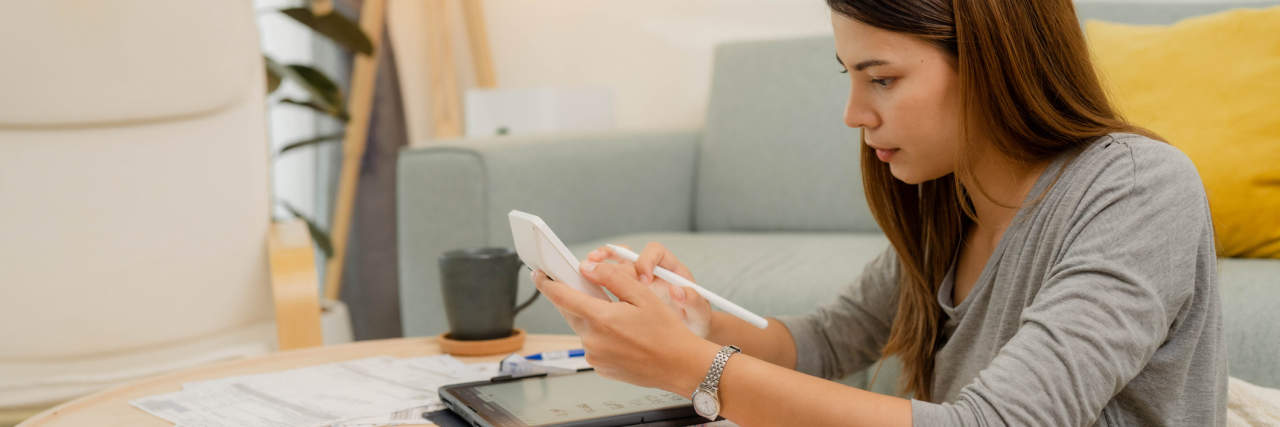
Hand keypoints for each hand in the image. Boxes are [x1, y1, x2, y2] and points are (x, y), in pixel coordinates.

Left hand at [532, 261, 718, 392]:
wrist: (680, 366)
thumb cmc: (667, 332)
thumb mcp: (643, 295)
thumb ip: (611, 278)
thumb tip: (586, 268)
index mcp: (600, 318)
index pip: (562, 296)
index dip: (547, 283)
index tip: (539, 274)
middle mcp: (592, 340)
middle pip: (570, 311)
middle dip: (575, 298)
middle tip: (590, 288)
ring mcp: (595, 356)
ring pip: (583, 328)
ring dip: (593, 318)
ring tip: (621, 317)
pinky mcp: (600, 367)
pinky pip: (593, 345)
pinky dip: (601, 335)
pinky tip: (623, 334)